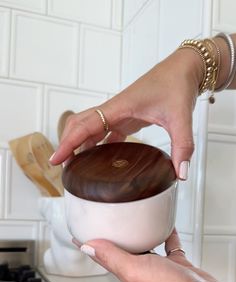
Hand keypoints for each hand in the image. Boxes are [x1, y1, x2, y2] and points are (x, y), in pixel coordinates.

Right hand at [50, 48, 203, 178]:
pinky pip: (104, 132)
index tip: (56, 159)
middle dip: (67, 145)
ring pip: (89, 128)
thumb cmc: (177, 84)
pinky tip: (98, 160)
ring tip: (75, 166)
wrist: (183, 68)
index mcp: (120, 107)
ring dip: (79, 145)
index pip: (85, 125)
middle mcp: (114, 109)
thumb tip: (180, 173)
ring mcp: (118, 113)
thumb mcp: (180, 117)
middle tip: (62, 167)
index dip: (68, 143)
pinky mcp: (126, 118)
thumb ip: (182, 146)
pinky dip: (96, 145)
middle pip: (79, 125)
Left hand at [73, 229, 231, 281]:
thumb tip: (89, 247)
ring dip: (138, 236)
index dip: (91, 246)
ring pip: (145, 248)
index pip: (103, 258)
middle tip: (105, 224)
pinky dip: (167, 236)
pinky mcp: (177, 266)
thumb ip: (112, 258)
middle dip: (113, 238)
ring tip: (133, 222)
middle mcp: (142, 272)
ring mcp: (160, 269)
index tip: (80, 237)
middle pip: (122, 252)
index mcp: (128, 274)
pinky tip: (166, 228)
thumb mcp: (135, 271)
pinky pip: (169, 247)